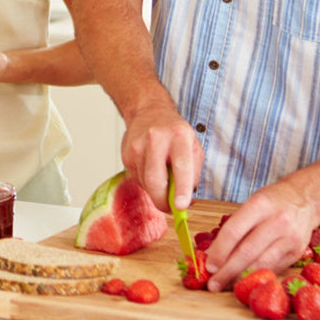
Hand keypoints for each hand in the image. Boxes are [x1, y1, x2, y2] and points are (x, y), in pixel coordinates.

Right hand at [120, 97, 203, 211]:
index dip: (181, 189)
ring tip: (163, 178)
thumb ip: (194, 173)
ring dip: (155, 190)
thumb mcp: (194, 147)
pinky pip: (136, 178)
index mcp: (179, 135)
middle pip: (155, 180)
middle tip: (170, 208)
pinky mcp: (126, 154)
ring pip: (145, 183)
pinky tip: (151, 169)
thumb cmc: (175, 132)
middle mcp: (156, 138)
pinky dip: (146, 182)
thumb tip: (186, 200)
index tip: (182, 206)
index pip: (181, 166)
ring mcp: (137, 146)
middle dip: (163, 201)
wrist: (149, 112)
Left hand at [204, 180, 319, 290]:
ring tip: (226, 285)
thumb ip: (234, 226)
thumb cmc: (271, 201)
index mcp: (260, 205)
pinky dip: (257, 276)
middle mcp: (277, 222)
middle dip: (227, 270)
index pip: (234, 231)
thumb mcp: (251, 204)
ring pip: (261, 264)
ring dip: (241, 278)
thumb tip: (213, 253)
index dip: (219, 251)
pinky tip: (245, 281)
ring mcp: (290, 239)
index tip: (209, 266)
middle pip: (247, 251)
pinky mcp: (297, 253)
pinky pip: (273, 268)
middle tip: (213, 284)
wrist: (306, 200)